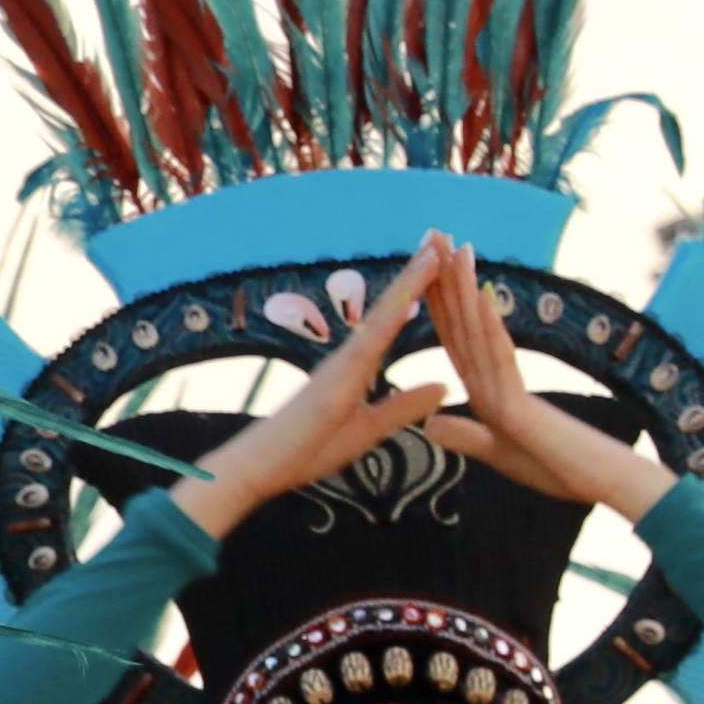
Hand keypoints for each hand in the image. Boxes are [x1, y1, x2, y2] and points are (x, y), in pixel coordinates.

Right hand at [172, 247, 454, 536]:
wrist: (260, 469)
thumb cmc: (305, 452)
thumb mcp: (369, 430)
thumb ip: (403, 406)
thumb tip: (443, 386)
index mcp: (357, 368)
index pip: (393, 321)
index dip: (417, 290)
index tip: (438, 260)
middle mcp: (350, 357)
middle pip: (389, 306)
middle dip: (417, 271)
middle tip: (440, 234)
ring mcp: (341, 364)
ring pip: (381, 314)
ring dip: (409, 281)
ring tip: (434, 249)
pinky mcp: (335, 380)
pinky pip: (368, 343)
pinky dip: (391, 317)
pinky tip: (410, 298)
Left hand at [409, 234, 665, 517]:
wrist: (606, 484)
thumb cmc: (563, 471)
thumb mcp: (502, 457)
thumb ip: (469, 438)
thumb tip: (431, 423)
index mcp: (487, 392)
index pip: (454, 340)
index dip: (438, 303)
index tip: (425, 266)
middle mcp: (495, 382)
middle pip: (464, 323)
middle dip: (447, 279)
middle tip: (436, 232)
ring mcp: (509, 389)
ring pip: (481, 331)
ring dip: (466, 287)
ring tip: (457, 245)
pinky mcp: (522, 404)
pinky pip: (501, 361)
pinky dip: (489, 329)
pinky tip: (479, 297)